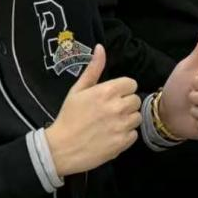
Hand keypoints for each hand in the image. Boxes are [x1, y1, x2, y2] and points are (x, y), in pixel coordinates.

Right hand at [45, 45, 140, 176]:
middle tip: (110, 112)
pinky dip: (125, 136)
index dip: (122, 90)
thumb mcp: (78, 90)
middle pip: (136, 100)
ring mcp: (121, 126)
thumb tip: (100, 47)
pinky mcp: (123, 143)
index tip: (112, 97)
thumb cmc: (68, 117)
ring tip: (111, 124)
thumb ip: (93, 69)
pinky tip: (111, 136)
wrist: (60, 149)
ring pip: (136, 117)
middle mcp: (117, 107)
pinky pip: (134, 134)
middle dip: (125, 105)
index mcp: (107, 91)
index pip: (131, 84)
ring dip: (127, 120)